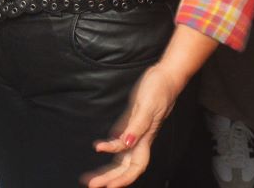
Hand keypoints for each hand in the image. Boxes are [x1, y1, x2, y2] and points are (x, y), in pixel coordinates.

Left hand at [86, 65, 181, 186]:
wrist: (164, 76)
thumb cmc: (159, 90)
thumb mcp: (148, 106)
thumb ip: (137, 126)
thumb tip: (126, 143)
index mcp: (145, 139)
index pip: (135, 167)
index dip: (123, 179)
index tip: (108, 187)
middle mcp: (140, 139)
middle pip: (124, 167)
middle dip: (109, 178)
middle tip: (91, 185)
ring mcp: (134, 131)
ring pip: (120, 157)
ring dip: (106, 168)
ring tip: (90, 176)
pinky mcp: (130, 122)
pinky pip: (118, 140)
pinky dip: (108, 147)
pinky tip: (99, 147)